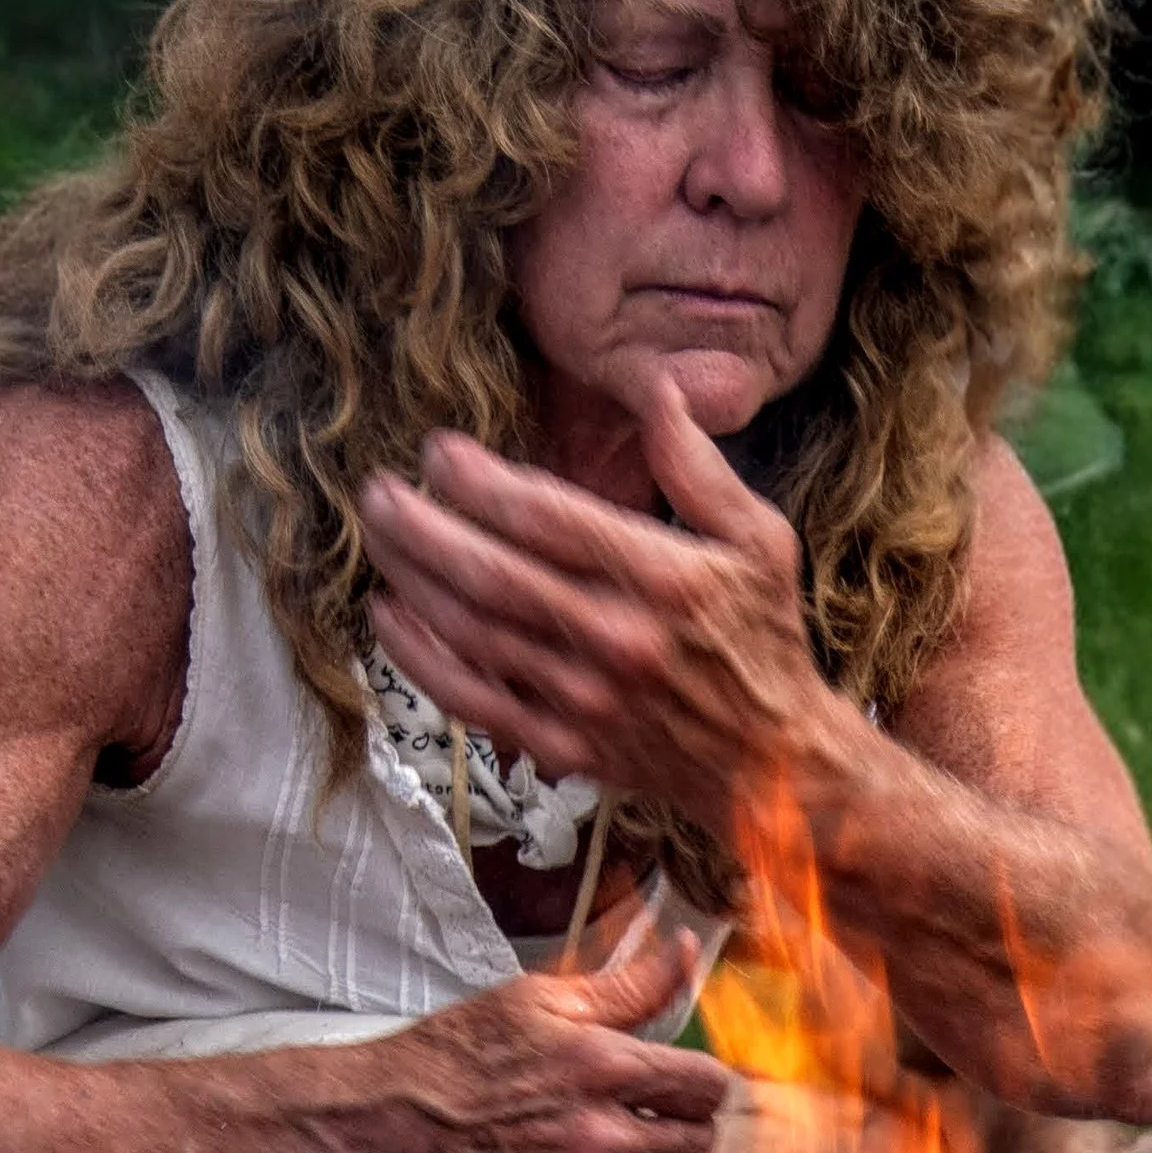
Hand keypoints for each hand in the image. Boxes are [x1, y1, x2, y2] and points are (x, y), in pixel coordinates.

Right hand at [357, 907, 726, 1152]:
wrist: (383, 1126)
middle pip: (699, 1147)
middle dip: (686, 1126)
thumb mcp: (538, 999)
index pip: (708, 1088)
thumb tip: (686, 954)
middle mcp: (597, 1139)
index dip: (701, 1081)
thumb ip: (627, 985)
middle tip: (656, 1116)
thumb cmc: (453, 1058)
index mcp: (601, 1069)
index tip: (680, 1081)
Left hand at [358, 386, 846, 844]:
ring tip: (379, 534)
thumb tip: (656, 388)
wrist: (772, 764)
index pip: (548, 519)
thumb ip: (699, 466)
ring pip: (473, 634)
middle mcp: (618, 640)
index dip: (480, 482)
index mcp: (664, 580)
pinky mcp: (566, 744)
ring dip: (413, 581)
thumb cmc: (763, 640)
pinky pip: (475, 701)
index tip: (438, 453)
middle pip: (493, 575)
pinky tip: (388, 618)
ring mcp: (586, 700)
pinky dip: (422, 661)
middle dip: (423, 527)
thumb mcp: (759, 541)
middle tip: (379, 490)